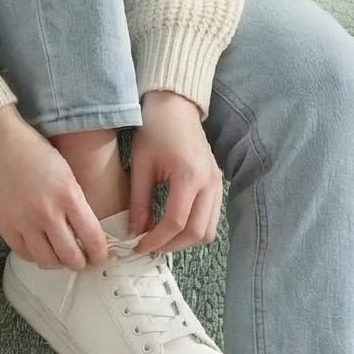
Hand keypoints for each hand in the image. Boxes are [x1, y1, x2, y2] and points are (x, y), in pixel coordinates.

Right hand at [0, 104, 112, 271]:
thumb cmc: (31, 149)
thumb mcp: (66, 172)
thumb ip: (75, 202)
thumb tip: (86, 231)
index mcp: (68, 196)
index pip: (93, 239)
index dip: (100, 254)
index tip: (101, 256)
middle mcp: (47, 212)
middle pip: (71, 257)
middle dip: (81, 263)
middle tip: (83, 261)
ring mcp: (23, 221)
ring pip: (47, 261)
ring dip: (58, 263)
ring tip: (61, 256)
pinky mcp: (4, 225)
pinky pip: (24, 253)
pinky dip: (35, 255)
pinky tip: (40, 248)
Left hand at [127, 90, 221, 254]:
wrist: (176, 107)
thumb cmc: (155, 130)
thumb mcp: (141, 165)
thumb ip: (139, 202)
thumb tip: (135, 233)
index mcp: (189, 176)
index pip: (175, 223)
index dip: (156, 240)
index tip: (137, 246)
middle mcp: (210, 183)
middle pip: (197, 233)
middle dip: (171, 246)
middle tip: (148, 246)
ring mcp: (218, 184)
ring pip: (208, 230)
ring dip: (185, 241)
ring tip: (160, 238)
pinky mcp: (218, 184)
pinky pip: (211, 218)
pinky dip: (194, 229)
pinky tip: (173, 226)